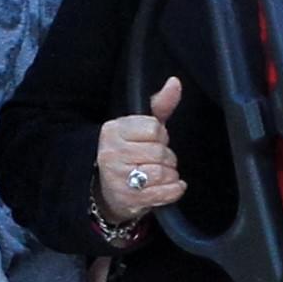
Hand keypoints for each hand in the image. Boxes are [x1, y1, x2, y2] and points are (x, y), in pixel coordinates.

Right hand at [96, 78, 186, 223]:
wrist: (107, 191)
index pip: (154, 128)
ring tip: (159, 174)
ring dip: (170, 174)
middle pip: (160, 152)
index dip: (160, 136)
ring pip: (163, 172)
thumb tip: (175, 83)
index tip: (152, 141)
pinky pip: (165, 192)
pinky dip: (174, 189)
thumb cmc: (129, 155)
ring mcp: (119, 178)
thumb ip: (160, 105)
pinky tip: (172, 186)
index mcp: (113, 130)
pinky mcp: (129, 199)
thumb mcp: (140, 127)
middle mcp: (112, 153)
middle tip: (155, 160)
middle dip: (166, 157)